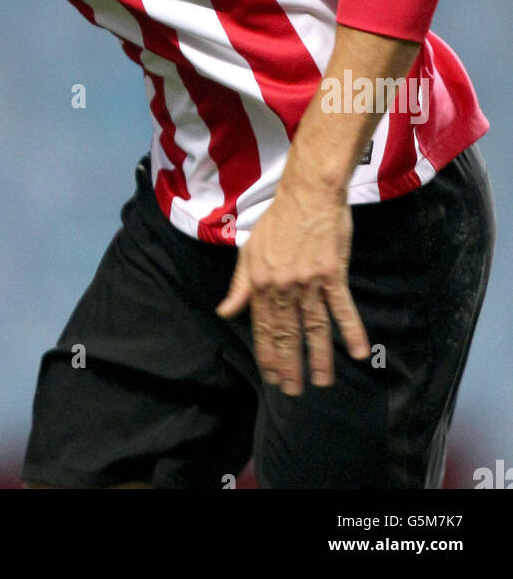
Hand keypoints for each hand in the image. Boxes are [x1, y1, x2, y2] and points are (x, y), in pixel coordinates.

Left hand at [215, 187, 369, 394]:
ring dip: (319, 358)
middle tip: (294, 391)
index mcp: (261, 282)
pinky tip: (357, 352)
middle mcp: (283, 286)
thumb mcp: (250, 250)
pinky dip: (351, 330)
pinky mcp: (332, 274)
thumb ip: (240, 285)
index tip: (273, 376)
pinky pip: (342, 308)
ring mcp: (309, 282)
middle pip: (287, 333)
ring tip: (322, 382)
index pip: (264, 327)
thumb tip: (225, 311)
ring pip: (314, 327)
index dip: (268, 354)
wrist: (307, 193)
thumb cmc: (277, 220)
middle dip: (290, 365)